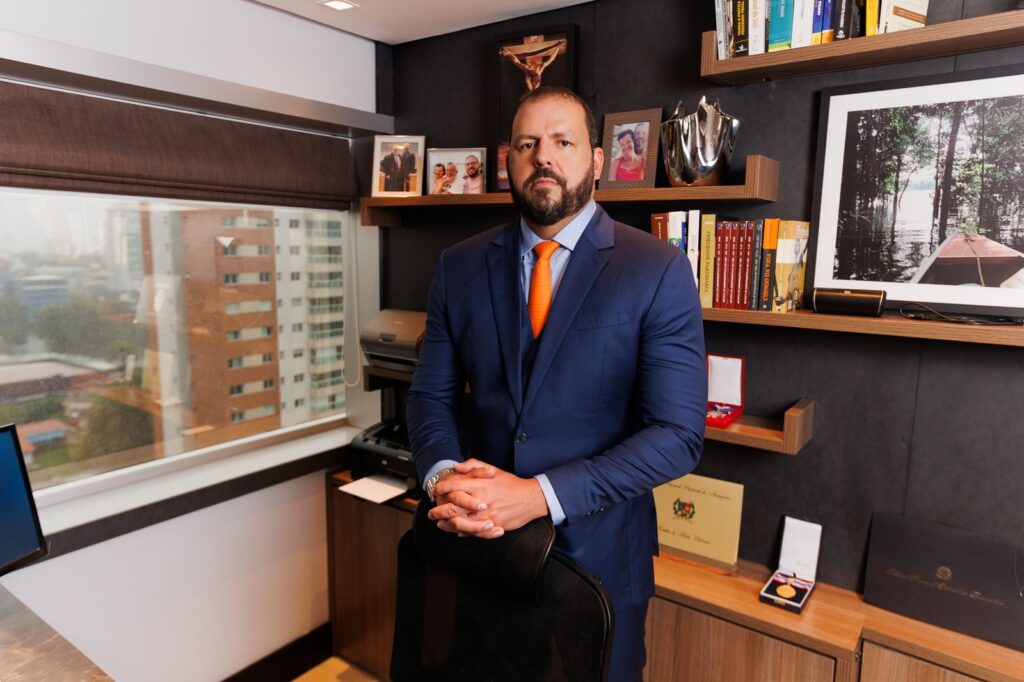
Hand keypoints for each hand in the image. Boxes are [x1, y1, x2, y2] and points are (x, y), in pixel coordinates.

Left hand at [430, 459, 548, 538]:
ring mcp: (487, 516)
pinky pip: (474, 532)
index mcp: (480, 485)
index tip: (435, 491)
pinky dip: (463, 533)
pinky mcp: (493, 526)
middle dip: (438, 511)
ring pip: (460, 523)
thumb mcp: (493, 469)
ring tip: (440, 524)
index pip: (453, 486)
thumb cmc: (511, 483)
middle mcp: (481, 501)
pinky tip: (457, 532)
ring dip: (447, 524)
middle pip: (452, 508)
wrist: (531, 498)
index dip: (441, 488)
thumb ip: (473, 465)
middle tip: (432, 513)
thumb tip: (456, 467)